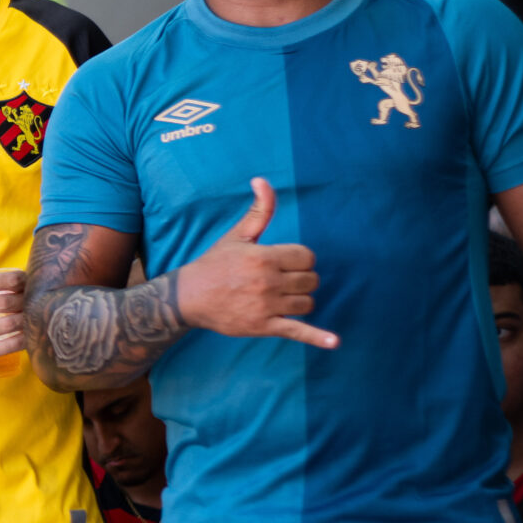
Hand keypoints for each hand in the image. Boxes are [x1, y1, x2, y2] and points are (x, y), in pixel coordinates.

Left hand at [0, 268, 26, 360]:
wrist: (58, 307)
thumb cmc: (23, 291)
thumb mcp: (6, 282)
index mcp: (24, 281)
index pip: (6, 280)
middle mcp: (30, 299)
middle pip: (2, 303)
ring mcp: (33, 319)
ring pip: (7, 325)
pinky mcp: (34, 338)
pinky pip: (14, 344)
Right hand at [171, 179, 337, 347]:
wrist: (189, 297)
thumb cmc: (215, 264)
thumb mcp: (238, 235)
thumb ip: (259, 210)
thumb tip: (263, 180)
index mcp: (264, 257)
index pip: (307, 257)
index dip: (300, 260)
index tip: (285, 264)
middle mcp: (267, 281)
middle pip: (310, 280)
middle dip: (301, 279)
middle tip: (282, 281)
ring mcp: (266, 306)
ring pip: (307, 303)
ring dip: (300, 300)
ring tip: (282, 298)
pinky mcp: (264, 326)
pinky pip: (297, 331)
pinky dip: (317, 338)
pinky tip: (334, 343)